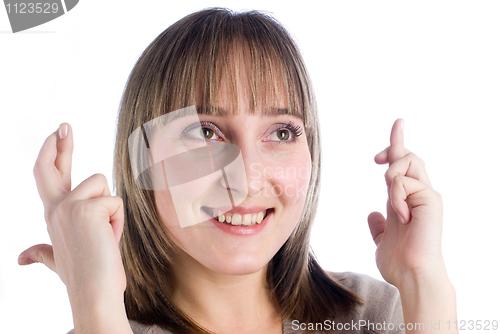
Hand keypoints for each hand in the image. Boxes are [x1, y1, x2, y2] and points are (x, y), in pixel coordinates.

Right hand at [18, 123, 125, 296]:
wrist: (94, 292)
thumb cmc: (84, 274)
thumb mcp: (58, 260)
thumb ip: (41, 252)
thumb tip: (22, 257)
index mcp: (52, 216)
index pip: (48, 177)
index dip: (52, 155)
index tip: (57, 135)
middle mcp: (56, 209)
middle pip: (53, 168)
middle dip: (60, 144)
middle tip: (65, 124)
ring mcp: (68, 207)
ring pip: (103, 186)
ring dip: (111, 211)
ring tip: (105, 236)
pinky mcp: (87, 208)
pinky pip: (115, 201)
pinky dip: (118, 221)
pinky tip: (109, 238)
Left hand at [367, 119, 444, 287]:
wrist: (411, 275)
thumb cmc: (398, 261)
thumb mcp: (382, 239)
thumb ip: (378, 225)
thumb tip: (372, 214)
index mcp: (406, 199)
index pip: (404, 164)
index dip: (397, 143)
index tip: (397, 124)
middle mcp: (419, 193)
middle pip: (408, 155)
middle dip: (392, 149)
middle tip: (376, 160)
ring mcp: (426, 195)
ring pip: (407, 161)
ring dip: (391, 175)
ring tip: (394, 202)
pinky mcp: (431, 199)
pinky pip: (404, 182)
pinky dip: (395, 196)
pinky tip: (400, 215)